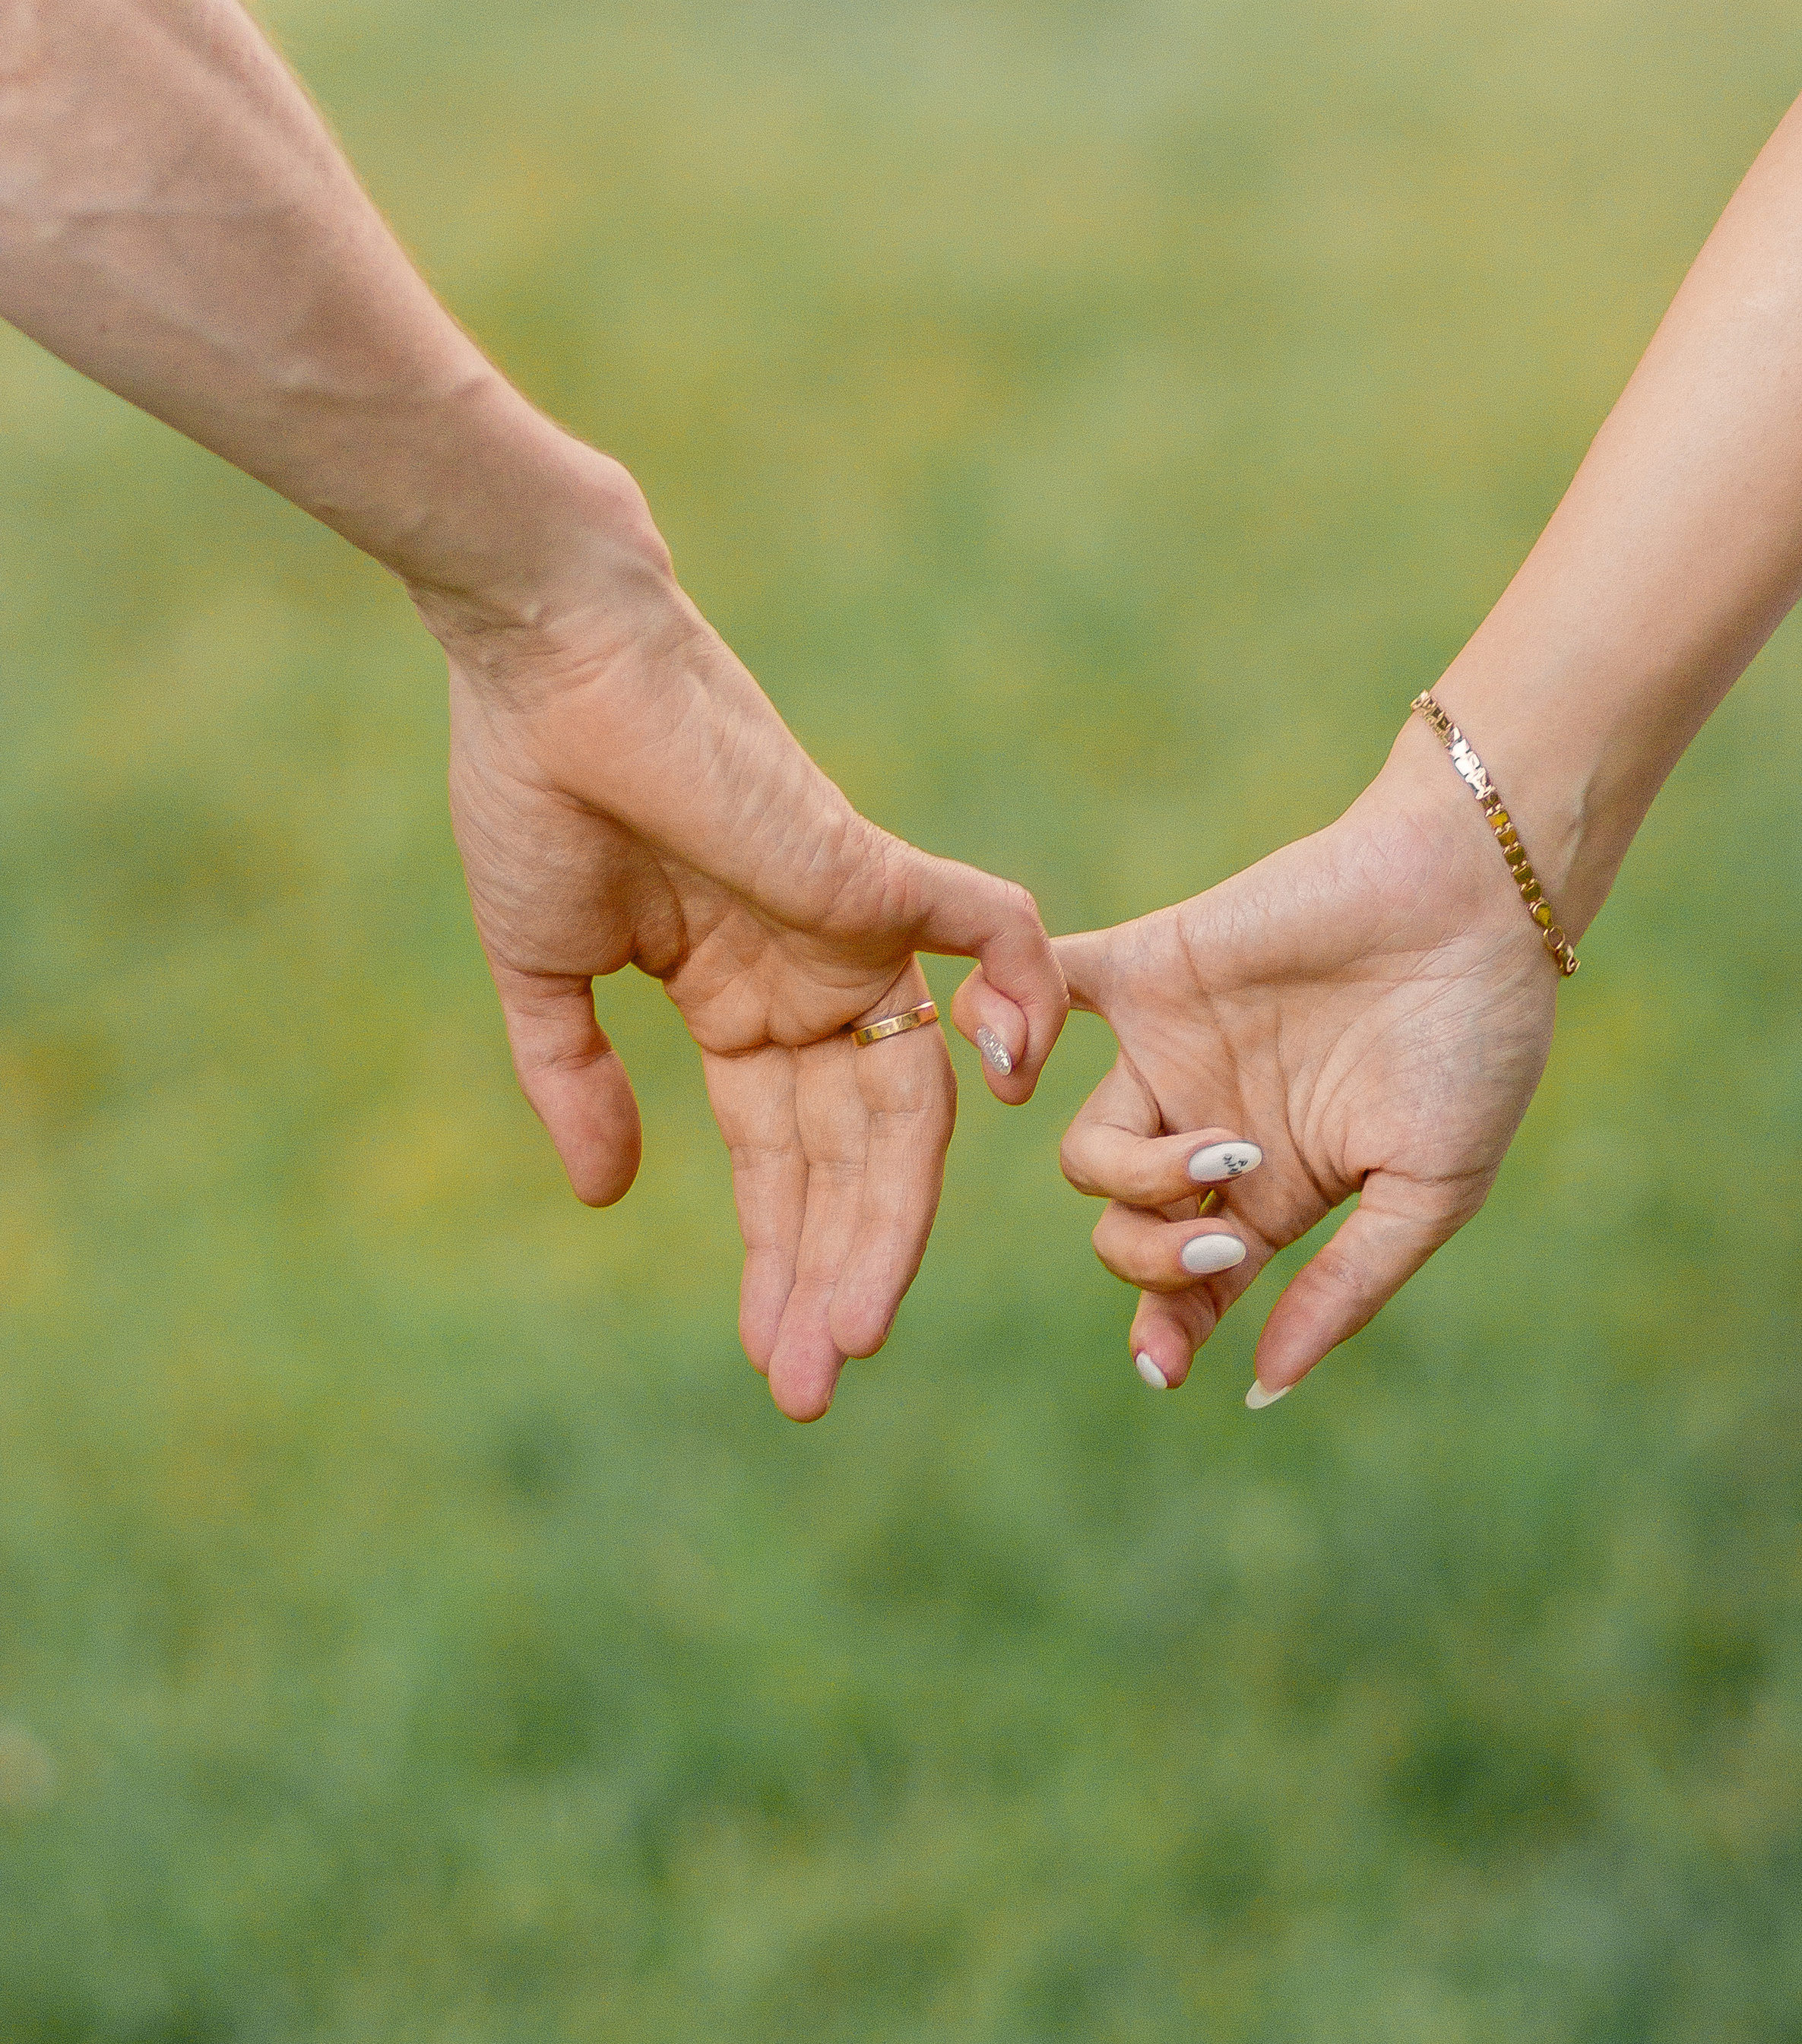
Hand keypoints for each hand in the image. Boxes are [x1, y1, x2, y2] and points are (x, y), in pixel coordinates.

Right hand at [435, 505, 1064, 1420]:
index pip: (786, 1159)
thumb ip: (578, 1080)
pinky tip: (1018, 1095)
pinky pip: (997, 932)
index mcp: (741, 1004)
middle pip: (858, 1155)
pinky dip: (1028, 997)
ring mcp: (854, 931)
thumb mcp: (544, 973)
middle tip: (815, 1382)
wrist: (545, 661)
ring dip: (892, 1214)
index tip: (772, 1362)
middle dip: (835, 1270)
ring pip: (921, 1097)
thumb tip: (606, 1194)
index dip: (783, 1259)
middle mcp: (814, 981)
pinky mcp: (876, 870)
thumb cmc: (531, 794)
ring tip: (857, 1329)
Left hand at [1048, 725, 1561, 1399]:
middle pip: (1123, 1232)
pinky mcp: (1151, 969)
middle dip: (1158, 1259)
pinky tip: (1016, 1069)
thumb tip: (1266, 1387)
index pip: (1190, 1285)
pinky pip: (1047, 993)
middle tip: (1230, 1232)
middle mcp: (1210, 1130)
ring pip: (1083, 1151)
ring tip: (1222, 1152)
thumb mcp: (1431, 1190)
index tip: (1162, 1364)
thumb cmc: (1476, 1046)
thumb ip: (1347, 1287)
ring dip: (1132, 1176)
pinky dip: (1008, 1023)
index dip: (1166, 1331)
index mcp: (1277, 1194)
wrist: (1477, 900)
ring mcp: (1174, 1053)